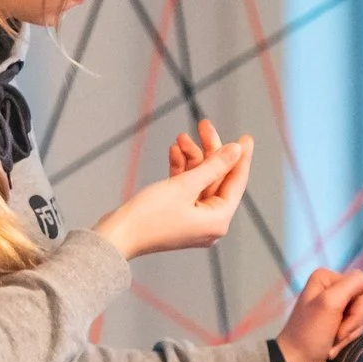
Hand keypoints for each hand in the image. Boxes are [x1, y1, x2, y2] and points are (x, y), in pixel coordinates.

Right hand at [93, 129, 252, 258]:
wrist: (116, 235)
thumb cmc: (149, 216)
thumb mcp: (185, 185)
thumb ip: (213, 166)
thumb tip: (236, 151)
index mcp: (218, 220)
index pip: (236, 182)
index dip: (240, 157)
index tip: (246, 137)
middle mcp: (209, 223)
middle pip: (216, 179)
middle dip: (209, 151)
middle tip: (204, 125)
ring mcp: (193, 220)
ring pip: (199, 181)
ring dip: (191, 158)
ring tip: (181, 137)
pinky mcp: (177, 215)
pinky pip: (186, 189)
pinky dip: (181, 171)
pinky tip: (174, 151)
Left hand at [275, 268, 362, 361]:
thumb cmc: (309, 334)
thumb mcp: (329, 303)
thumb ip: (354, 284)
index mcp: (328, 279)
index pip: (362, 285)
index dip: (357, 307)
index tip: (338, 320)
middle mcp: (334, 289)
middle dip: (353, 322)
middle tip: (336, 334)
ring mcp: (338, 307)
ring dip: (350, 333)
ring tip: (333, 341)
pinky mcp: (342, 323)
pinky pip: (359, 327)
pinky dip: (348, 339)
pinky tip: (333, 346)